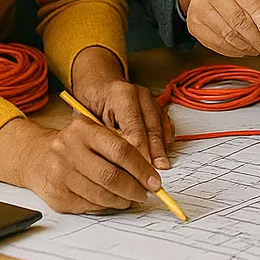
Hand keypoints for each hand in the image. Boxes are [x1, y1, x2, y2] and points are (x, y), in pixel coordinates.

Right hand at [0, 116, 166, 214]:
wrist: (34, 156)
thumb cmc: (72, 145)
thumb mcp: (92, 133)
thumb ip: (118, 146)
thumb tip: (149, 172)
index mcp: (83, 130)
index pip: (121, 150)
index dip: (142, 169)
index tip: (154, 181)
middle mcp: (68, 150)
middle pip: (111, 176)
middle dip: (134, 189)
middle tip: (145, 194)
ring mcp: (60, 174)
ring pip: (101, 194)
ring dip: (122, 200)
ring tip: (130, 199)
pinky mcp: (56, 195)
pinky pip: (89, 205)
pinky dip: (105, 206)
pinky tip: (111, 201)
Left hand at [70, 45, 175, 168]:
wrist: (99, 87)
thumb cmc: (93, 105)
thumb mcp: (94, 121)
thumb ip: (110, 139)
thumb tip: (123, 162)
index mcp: (121, 94)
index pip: (134, 129)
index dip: (138, 153)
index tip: (139, 170)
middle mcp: (139, 94)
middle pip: (151, 128)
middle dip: (153, 153)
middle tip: (154, 172)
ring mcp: (150, 98)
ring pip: (160, 126)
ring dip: (161, 148)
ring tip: (162, 166)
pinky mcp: (156, 104)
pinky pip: (165, 122)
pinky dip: (166, 138)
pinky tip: (166, 151)